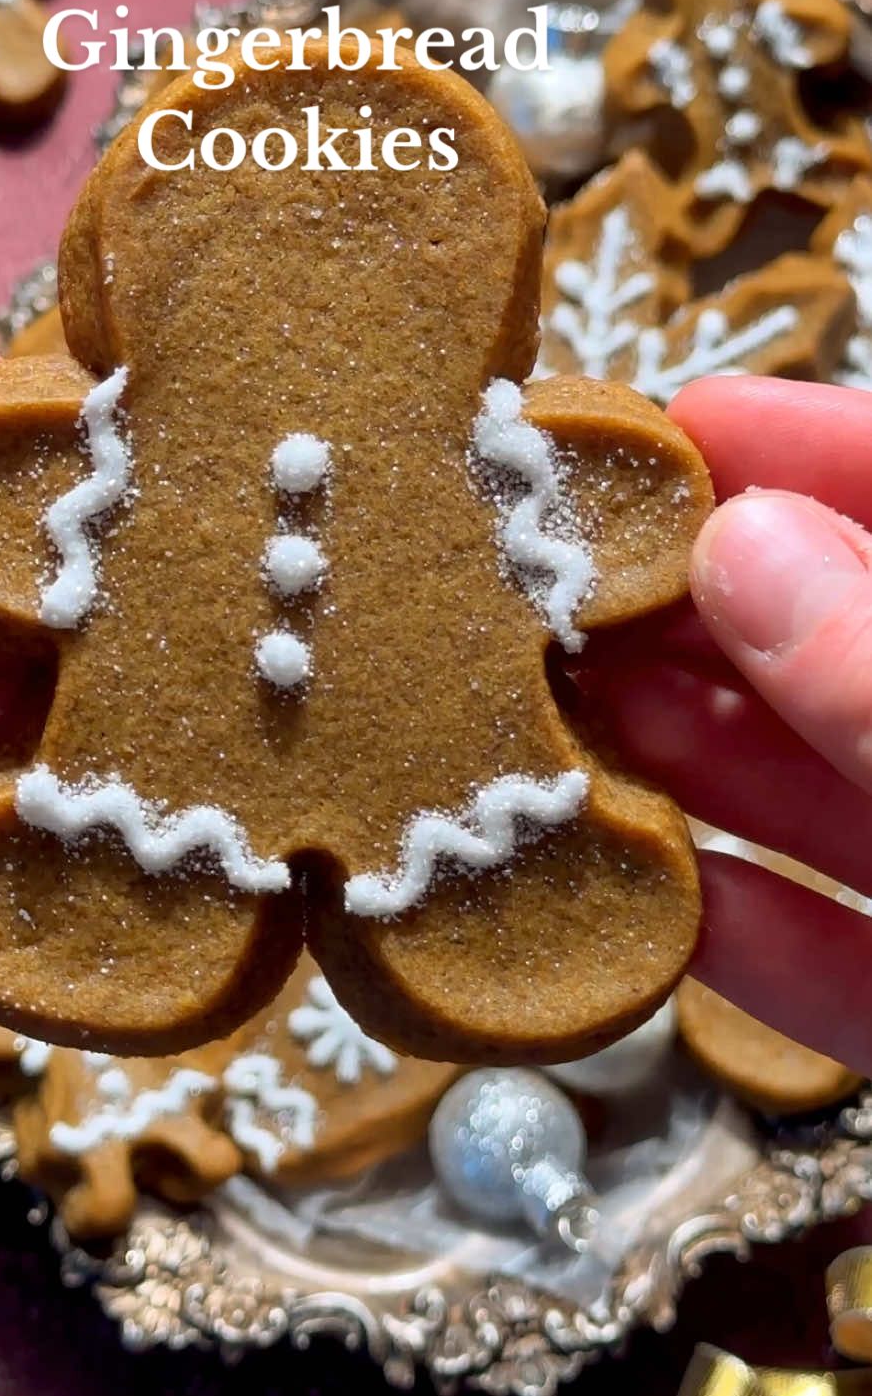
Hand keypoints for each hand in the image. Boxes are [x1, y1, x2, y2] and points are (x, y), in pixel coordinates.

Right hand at [581, 375, 871, 1075]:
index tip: (664, 426)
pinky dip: (751, 938)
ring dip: (695, 771)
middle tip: (553, 593)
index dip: (805, 446)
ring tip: (558, 735)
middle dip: (706, 617)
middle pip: (846, 649)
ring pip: (829, 803)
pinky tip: (650, 910)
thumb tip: (741, 546)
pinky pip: (848, 969)